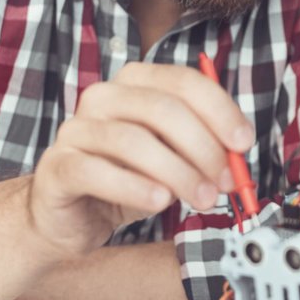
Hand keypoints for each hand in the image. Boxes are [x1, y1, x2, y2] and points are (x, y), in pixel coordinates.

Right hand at [25, 62, 253, 257]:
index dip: (219, 111)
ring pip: (132, 141)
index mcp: (134, 84)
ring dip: (178, 172)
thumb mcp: (172, 160)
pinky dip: (134, 187)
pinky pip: (96, 171)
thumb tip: (237, 156)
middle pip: (161, 109)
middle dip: (203, 147)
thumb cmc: (125, 181)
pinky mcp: (57, 166)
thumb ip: (202, 150)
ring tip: (202, 199)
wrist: (69, 216)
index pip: (183, 82)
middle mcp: (102, 97)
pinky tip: (159, 202)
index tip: (243, 143)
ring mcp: (75, 130)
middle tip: (225, 182)